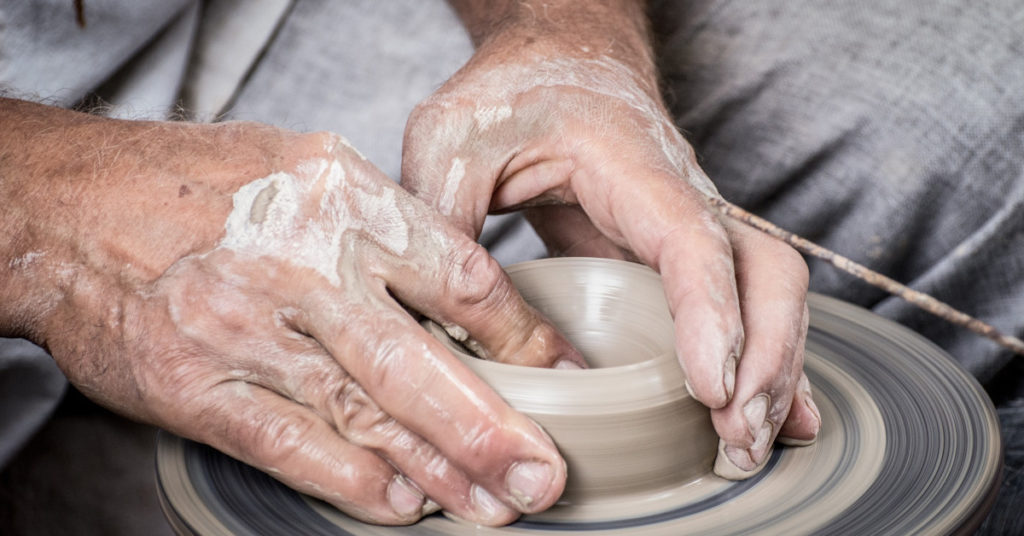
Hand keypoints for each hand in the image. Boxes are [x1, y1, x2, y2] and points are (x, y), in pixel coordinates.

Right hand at [0, 98, 583, 524]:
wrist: (75, 207)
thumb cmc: (207, 185)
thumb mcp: (312, 168)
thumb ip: (388, 228)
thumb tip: (469, 297)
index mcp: (343, 200)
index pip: (460, 277)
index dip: (520, 336)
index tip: (560, 374)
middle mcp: (300, 265)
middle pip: (416, 363)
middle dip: (490, 428)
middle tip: (541, 476)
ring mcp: (245, 331)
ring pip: (361, 414)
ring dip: (434, 469)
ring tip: (489, 504)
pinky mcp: (197, 387)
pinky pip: (288, 443)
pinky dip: (350, 478)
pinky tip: (400, 503)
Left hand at [403, 0, 819, 477]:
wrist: (557, 56)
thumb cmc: (510, 90)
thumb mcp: (452, 138)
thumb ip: (443, 216)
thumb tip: (441, 317)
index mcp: (631, 164)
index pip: (692, 240)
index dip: (711, 316)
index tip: (711, 388)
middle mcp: (681, 195)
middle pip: (765, 272)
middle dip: (767, 359)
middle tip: (734, 438)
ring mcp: (690, 225)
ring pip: (768, 293)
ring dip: (773, 371)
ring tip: (746, 447)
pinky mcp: (677, 254)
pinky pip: (742, 303)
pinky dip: (761, 360)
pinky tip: (761, 414)